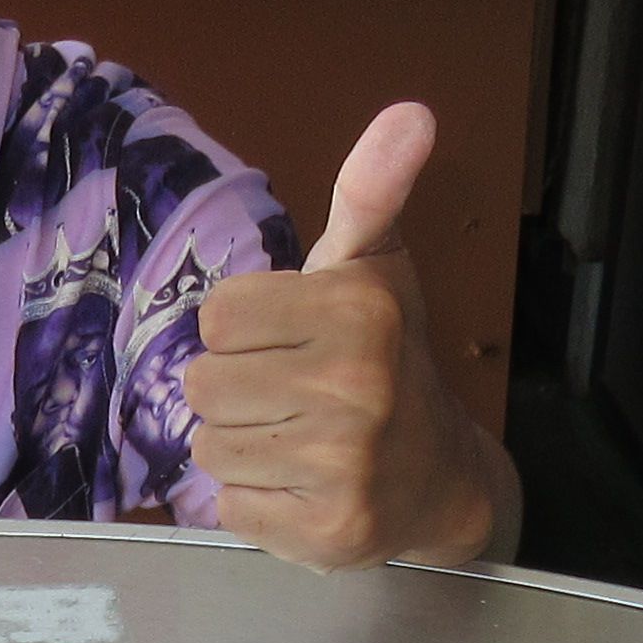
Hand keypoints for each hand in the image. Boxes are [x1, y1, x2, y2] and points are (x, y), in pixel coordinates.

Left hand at [185, 105, 520, 570]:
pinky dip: (255, 501)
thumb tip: (412, 111)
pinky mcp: (327, 531)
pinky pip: (231, 506)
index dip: (243, 330)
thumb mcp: (376, 265)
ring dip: (241, 446)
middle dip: (236, 389)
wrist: (440, 476)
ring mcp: (344, 465)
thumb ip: (372, 189)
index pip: (217, 316)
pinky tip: (302, 486)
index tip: (290, 339)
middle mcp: (357, 386)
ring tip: (297, 441)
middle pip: (202, 383)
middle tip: (292, 395)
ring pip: (210, 446)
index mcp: (359, 310)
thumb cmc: (388, 357)